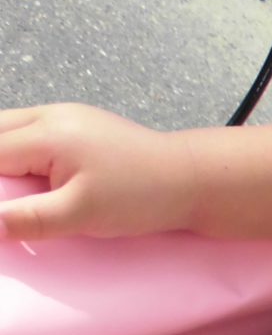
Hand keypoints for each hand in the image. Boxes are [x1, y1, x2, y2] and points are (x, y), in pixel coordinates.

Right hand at [0, 104, 195, 239]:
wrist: (190, 178)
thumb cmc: (141, 195)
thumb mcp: (81, 214)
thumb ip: (30, 219)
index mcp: (46, 135)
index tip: (2, 214)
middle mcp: (51, 115)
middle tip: (7, 200)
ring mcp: (66, 115)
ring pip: (9, 127)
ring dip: (1, 156)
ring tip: (12, 192)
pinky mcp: (79, 124)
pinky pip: (30, 130)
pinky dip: (17, 150)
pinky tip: (26, 177)